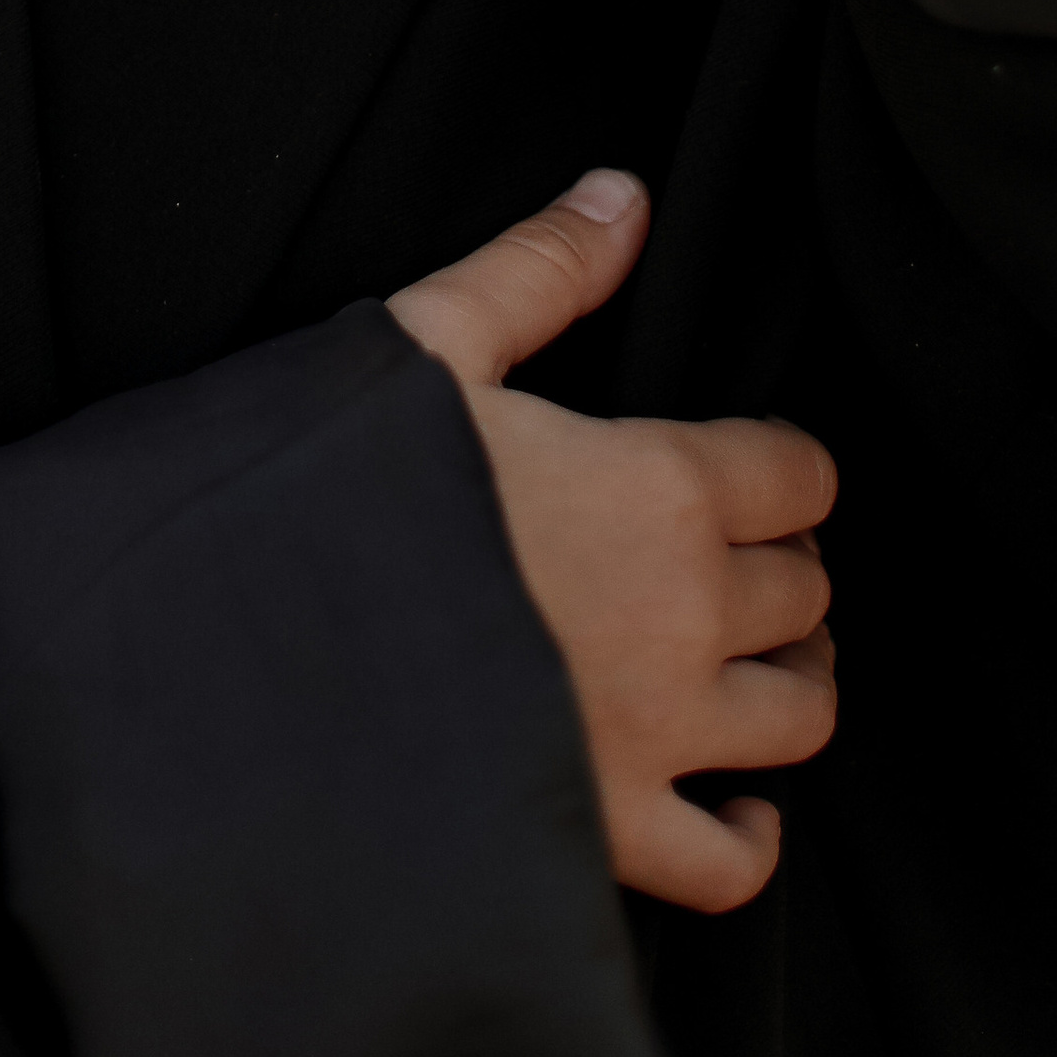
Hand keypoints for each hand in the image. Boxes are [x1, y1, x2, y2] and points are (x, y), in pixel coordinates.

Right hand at [391, 173, 837, 912]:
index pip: (796, 474)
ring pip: (800, 715)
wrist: (252, 655)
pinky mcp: (609, 832)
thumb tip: (624, 194)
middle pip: (804, 591)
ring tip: (751, 660)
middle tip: (735, 557)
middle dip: (781, 567)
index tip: (751, 468)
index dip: (781, 465)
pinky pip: (732, 863)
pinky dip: (751, 836)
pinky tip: (733, 803)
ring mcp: (654, 736)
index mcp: (657, 486)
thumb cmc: (337, 485)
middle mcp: (682, 615)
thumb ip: (540, 269)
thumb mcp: (429, 343)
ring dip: (790, 681)